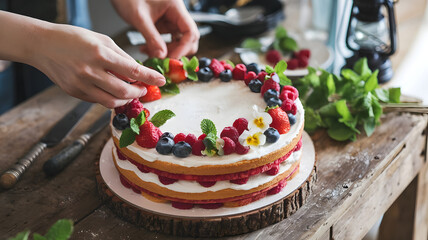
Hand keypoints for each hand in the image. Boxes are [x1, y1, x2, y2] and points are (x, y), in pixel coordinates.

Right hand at [31, 24, 165, 107]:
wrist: (42, 45)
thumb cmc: (73, 38)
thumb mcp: (102, 39)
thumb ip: (121, 56)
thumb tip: (138, 71)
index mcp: (100, 53)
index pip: (132, 70)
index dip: (149, 77)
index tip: (160, 81)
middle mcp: (90, 71)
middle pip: (124, 90)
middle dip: (138, 92)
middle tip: (143, 89)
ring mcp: (81, 84)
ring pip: (112, 101)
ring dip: (126, 99)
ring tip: (130, 92)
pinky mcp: (75, 92)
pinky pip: (98, 101)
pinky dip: (110, 98)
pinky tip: (113, 91)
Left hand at [111, 0, 198, 58]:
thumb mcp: (139, 18)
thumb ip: (152, 38)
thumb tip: (162, 56)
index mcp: (175, 7)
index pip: (190, 31)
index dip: (183, 48)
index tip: (172, 59)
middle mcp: (176, 13)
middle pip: (188, 38)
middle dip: (177, 52)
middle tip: (163, 62)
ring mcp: (170, 19)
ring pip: (178, 41)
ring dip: (167, 52)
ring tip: (151, 55)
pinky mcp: (163, 24)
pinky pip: (167, 39)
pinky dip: (160, 48)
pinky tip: (148, 50)